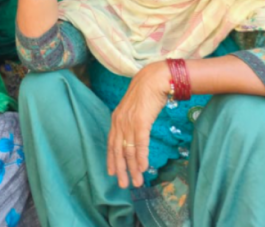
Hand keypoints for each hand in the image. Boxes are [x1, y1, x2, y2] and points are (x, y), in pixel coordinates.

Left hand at [107, 61, 171, 187]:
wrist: (154, 79)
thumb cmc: (146, 93)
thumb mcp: (134, 109)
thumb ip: (131, 121)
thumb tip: (135, 134)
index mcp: (116, 119)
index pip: (111, 143)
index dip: (111, 159)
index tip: (112, 172)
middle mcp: (119, 122)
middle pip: (117, 150)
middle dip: (120, 169)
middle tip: (123, 185)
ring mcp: (128, 122)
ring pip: (128, 150)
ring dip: (132, 168)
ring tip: (136, 182)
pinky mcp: (140, 122)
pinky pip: (139, 144)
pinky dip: (140, 158)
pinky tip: (142, 168)